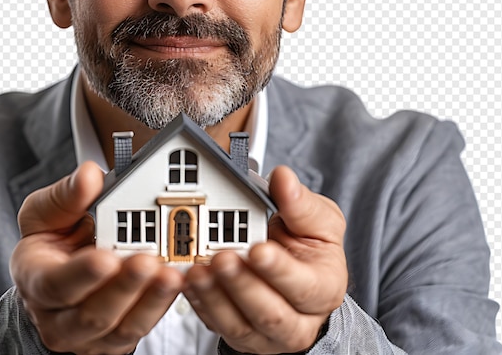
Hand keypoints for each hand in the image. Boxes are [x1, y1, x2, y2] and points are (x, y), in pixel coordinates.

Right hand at [10, 161, 183, 354]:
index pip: (56, 285)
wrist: (60, 268)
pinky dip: (161, 305)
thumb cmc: (51, 239)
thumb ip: (67, 194)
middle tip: (147, 261)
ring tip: (171, 274)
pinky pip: (141, 327)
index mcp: (36, 281)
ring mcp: (89, 335)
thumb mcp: (48, 210)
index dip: (83, 274)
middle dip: (125, 287)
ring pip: (122, 328)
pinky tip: (177, 282)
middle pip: (93, 314)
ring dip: (150, 301)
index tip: (106, 258)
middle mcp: (59, 318)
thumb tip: (88, 176)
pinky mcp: (117, 338)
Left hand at [184, 165, 346, 353]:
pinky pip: (214, 323)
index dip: (279, 269)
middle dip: (241, 284)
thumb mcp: (318, 219)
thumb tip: (283, 179)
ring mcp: (265, 332)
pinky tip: (187, 280)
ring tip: (198, 269)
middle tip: (221, 257)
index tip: (258, 248)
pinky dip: (198, 301)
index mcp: (324, 288)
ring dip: (214, 295)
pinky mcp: (237, 332)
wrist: (291, 264)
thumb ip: (301, 202)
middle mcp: (297, 319)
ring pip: (238, 324)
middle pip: (269, 313)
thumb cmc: (308, 243)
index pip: (303, 286)